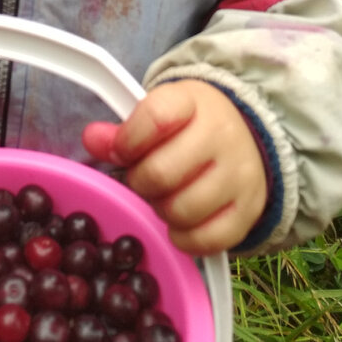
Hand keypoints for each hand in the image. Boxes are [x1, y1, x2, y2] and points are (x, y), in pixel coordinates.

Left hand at [82, 79, 267, 254]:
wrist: (246, 137)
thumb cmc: (191, 126)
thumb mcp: (159, 113)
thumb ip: (122, 131)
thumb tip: (92, 139)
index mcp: (193, 102)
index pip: (155, 118)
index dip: (127, 141)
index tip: (121, 151)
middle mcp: (222, 136)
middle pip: (161, 173)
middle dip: (141, 182)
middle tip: (144, 179)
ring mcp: (240, 175)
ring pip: (182, 210)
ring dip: (162, 211)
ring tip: (165, 197)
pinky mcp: (249, 210)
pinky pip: (206, 239)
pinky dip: (185, 238)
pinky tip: (181, 222)